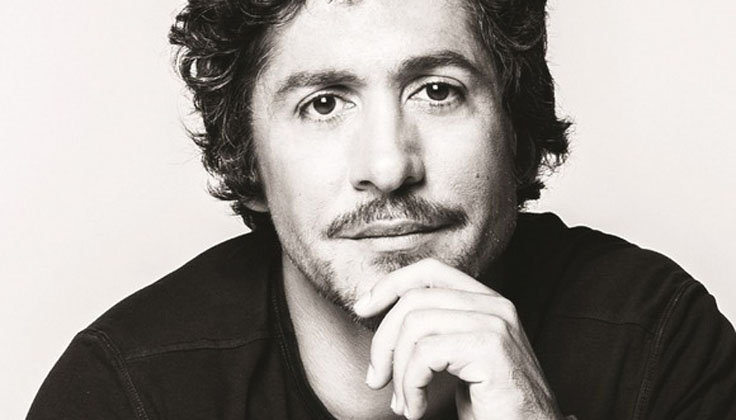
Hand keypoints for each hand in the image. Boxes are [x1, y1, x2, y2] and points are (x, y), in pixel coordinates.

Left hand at [353, 258, 563, 419]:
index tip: (362, 308)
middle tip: (376, 379)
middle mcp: (494, 305)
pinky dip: (411, 386)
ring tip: (404, 403)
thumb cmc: (492, 404)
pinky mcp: (491, 348)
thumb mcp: (457, 358)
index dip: (389, 284)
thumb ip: (435, 330)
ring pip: (415, 327)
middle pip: (413, 300)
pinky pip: (426, 355)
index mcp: (485, 301)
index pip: (428, 270)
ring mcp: (495, 324)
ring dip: (398, 372)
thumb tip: (382, 319)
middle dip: (383, 342)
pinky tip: (417, 409)